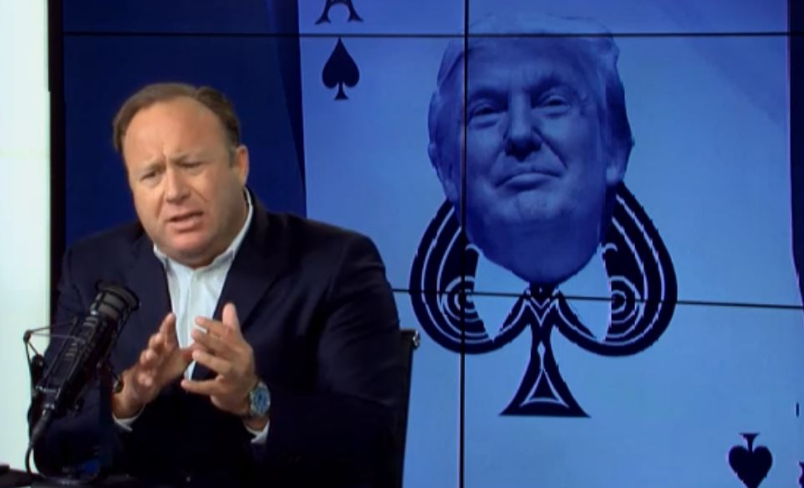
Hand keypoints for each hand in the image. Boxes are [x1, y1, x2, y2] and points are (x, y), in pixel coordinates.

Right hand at [113, 313, 193, 417]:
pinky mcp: (141, 380)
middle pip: (154, 344)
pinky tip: (148, 381)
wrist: (146, 385)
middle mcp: (155, 353)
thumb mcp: (183, 358)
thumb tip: (213, 335)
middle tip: (160, 336)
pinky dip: (145, 380)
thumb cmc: (167, 366)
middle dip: (156, 339)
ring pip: (145, 360)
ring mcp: (146, 366)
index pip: (167, 333)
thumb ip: (196, 348)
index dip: (168, 325)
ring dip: (148, 357)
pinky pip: (143, 380)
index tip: (172, 315)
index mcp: (166, 346)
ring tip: (150, 355)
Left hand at [181, 303, 258, 418]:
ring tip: (192, 353)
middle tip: (192, 332)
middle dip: (209, 339)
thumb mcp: (236, 347)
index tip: (197, 319)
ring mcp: (234, 377)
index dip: (213, 325)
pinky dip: (196, 386)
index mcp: (242, 347)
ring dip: (208, 359)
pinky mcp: (225, 391)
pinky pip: (210, 388)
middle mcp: (241, 360)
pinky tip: (183, 383)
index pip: (229, 333)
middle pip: (225, 348)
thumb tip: (229, 305)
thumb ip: (230, 327)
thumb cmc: (237, 366)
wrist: (246, 394)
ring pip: (222, 367)